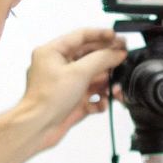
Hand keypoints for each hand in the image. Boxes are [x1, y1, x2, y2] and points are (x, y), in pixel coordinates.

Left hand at [20, 29, 126, 149]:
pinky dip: (99, 99)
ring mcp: (65, 83)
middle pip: (89, 56)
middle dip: (107, 60)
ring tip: (114, 88)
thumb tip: (117, 52)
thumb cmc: (47, 99)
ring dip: (106, 83)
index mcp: (52, 52)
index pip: (81, 36)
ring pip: (93, 77)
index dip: (101, 35)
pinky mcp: (71, 100)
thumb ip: (101, 59)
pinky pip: (91, 95)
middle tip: (123, 57)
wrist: (38, 128)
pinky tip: (101, 103)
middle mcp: (58, 66)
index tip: (117, 37)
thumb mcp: (79, 73)